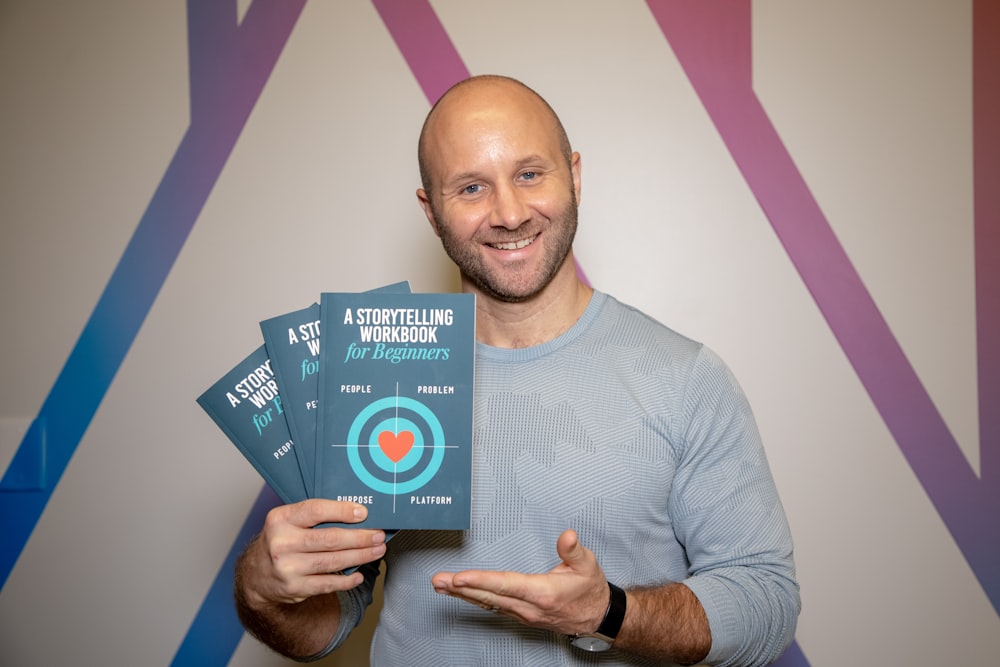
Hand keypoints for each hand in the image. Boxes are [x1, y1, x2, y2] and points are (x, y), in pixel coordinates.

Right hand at [238, 499, 386, 609]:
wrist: (257, 574)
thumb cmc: (282, 540)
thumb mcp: (289, 521)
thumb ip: (316, 515)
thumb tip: (357, 513)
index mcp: (280, 519)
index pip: (315, 510)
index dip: (342, 511)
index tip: (364, 513)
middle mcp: (282, 543)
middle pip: (330, 539)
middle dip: (360, 537)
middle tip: (378, 535)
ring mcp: (288, 568)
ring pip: (333, 562)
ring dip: (360, 556)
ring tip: (377, 551)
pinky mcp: (295, 588)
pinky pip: (328, 584)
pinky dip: (347, 580)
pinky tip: (359, 574)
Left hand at [430, 529, 609, 634]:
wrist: (597, 617)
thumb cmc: (590, 590)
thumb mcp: (588, 566)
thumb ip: (574, 550)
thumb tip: (566, 536)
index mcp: (543, 592)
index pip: (505, 585)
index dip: (481, 581)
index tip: (460, 577)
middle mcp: (529, 606)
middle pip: (489, 596)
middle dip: (461, 588)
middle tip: (439, 580)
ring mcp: (523, 613)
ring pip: (488, 602)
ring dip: (462, 594)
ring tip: (441, 586)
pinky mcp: (521, 614)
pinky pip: (493, 606)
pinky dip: (474, 598)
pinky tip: (462, 594)